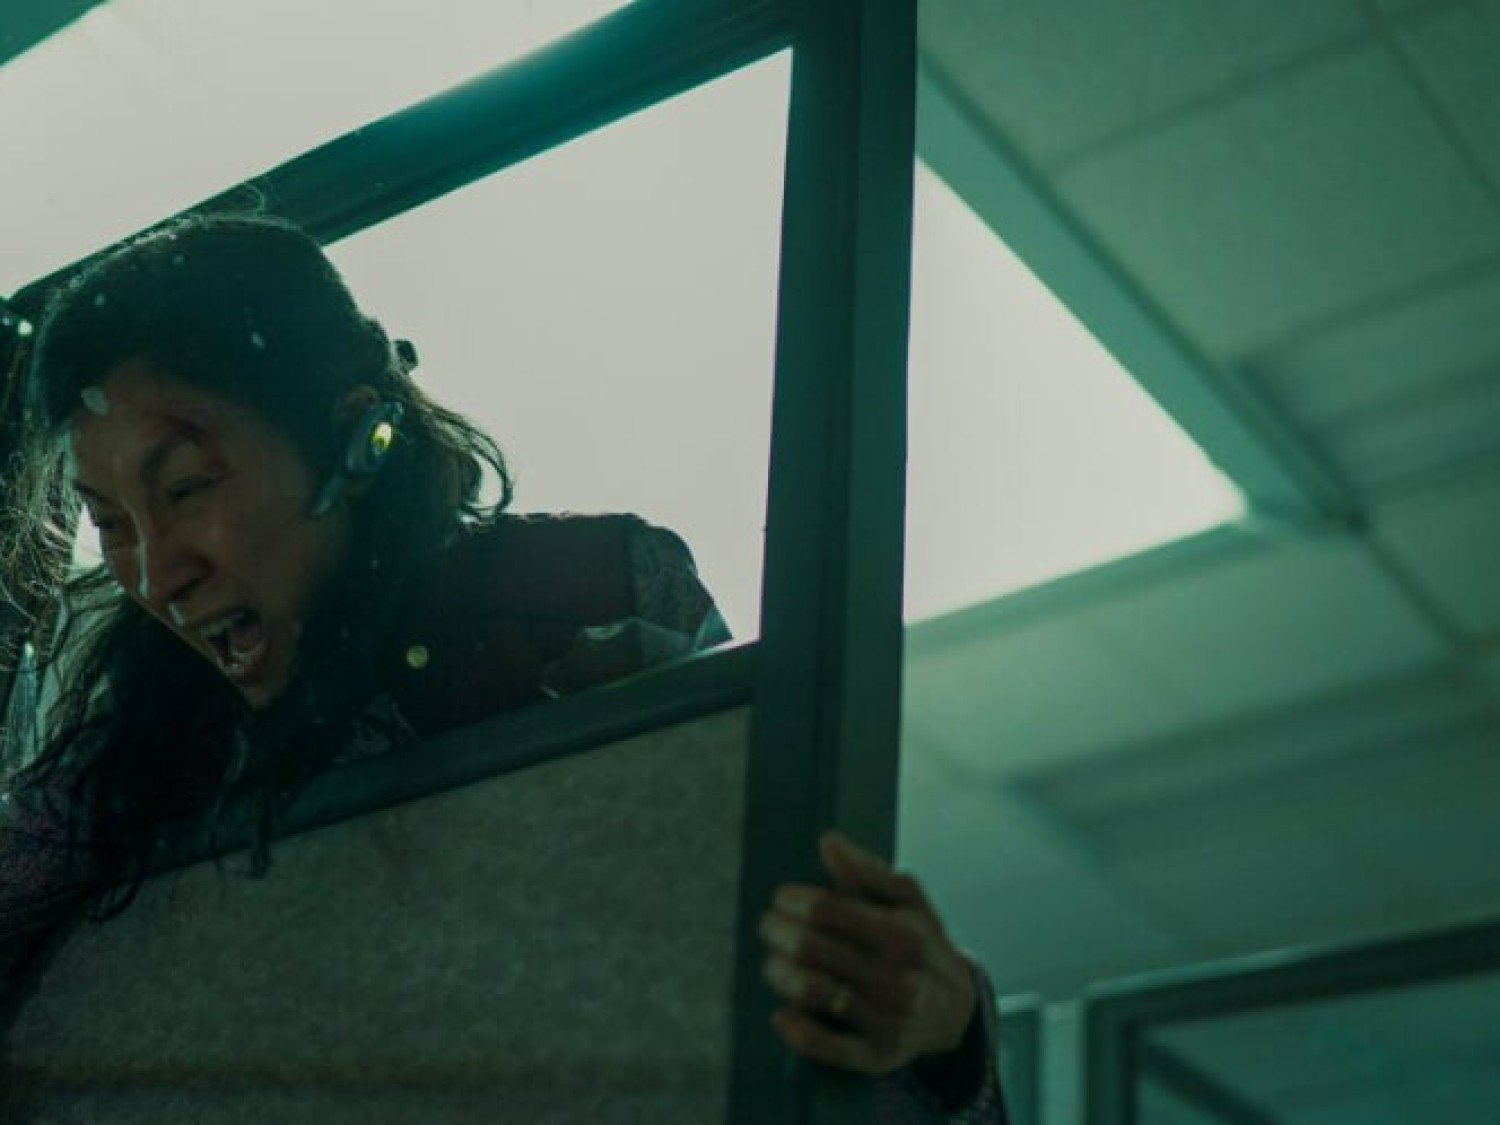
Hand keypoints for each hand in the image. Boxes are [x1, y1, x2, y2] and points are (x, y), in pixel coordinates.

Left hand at [759, 830, 977, 1074]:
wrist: (957, 1009)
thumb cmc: (920, 942)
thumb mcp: (907, 899)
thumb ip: (866, 870)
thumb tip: (828, 841)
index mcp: (901, 934)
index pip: (828, 910)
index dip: (793, 901)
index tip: (781, 898)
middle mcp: (896, 978)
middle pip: (811, 948)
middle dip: (777, 931)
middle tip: (768, 925)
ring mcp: (887, 1020)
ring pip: (812, 992)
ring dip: (778, 972)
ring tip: (772, 961)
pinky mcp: (877, 1056)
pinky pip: (827, 1048)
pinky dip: (797, 1030)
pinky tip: (781, 1014)